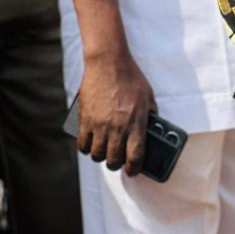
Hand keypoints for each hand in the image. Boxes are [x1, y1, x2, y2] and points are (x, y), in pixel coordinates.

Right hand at [77, 51, 156, 176]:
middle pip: (114, 161)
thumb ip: (151, 115)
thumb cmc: (131, 78)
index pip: (135, 157)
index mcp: (136, 123)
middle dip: (116, 163)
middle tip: (118, 158)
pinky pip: (83, 145)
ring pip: (97, 155)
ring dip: (101, 155)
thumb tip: (152, 129)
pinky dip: (86, 147)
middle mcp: (118, 128)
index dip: (134, 169)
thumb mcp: (148, 96)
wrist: (108, 63)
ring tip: (105, 149)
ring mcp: (100, 125)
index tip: (133, 170)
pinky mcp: (85, 120)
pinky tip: (91, 143)